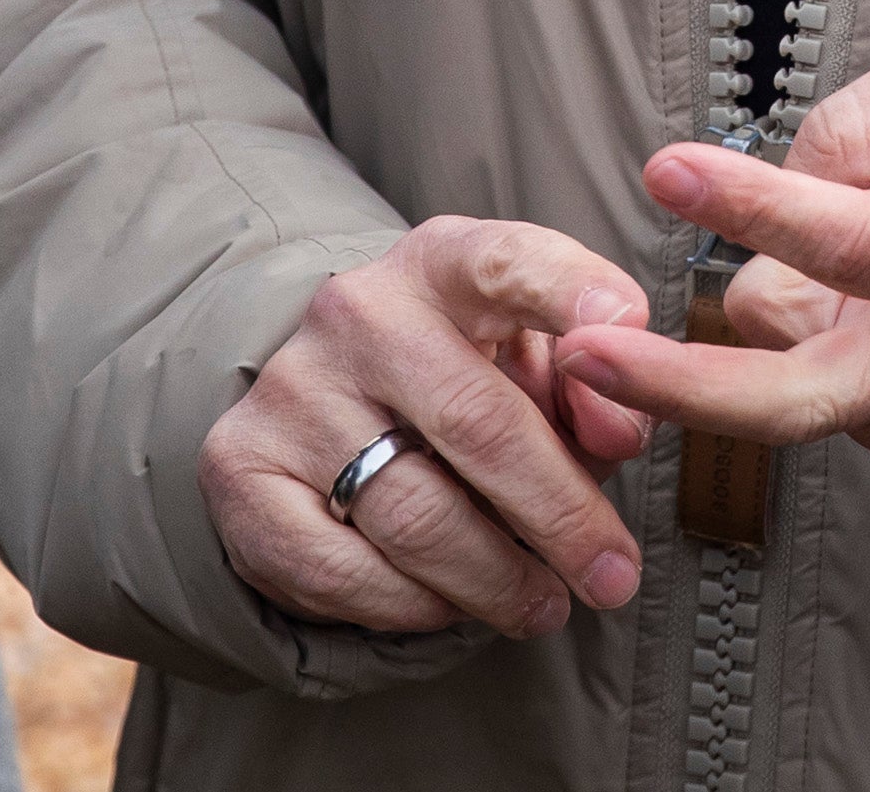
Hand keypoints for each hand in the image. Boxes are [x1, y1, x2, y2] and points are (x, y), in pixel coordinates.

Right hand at [200, 219, 658, 638]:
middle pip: (477, 423)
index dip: (574, 296)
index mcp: (441, 264)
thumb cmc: (463, 375)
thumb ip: (589, 386)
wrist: (326, 391)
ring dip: (495, 578)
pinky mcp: (240, 469)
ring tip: (543, 606)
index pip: (508, 261)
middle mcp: (357, 311)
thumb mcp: (531, 354)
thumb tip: (619, 434)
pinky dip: (412, 605)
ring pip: (415, 515)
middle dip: (560, 514)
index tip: (629, 334)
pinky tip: (452, 607)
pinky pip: (341, 571)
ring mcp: (291, 390)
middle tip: (612, 576)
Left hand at [554, 27, 869, 453]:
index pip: (853, 240)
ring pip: (789, 370)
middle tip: (582, 350)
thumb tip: (771, 189)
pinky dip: (780, 331)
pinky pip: (808, 374)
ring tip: (793, 219)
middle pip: (797, 398)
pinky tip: (814, 271)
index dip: (754, 204)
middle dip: (679, 386)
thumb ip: (865, 122)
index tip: (668, 169)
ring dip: (752, 306)